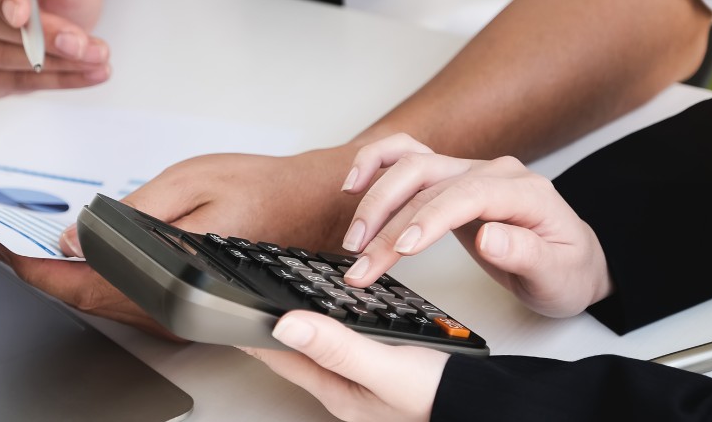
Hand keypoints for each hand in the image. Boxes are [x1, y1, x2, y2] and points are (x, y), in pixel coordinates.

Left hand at [39, 146, 363, 340]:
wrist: (311, 208)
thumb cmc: (260, 189)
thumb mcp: (187, 182)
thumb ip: (129, 213)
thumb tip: (73, 236)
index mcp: (168, 278)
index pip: (77, 280)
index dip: (25, 263)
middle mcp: (170, 308)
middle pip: (79, 298)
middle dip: (30, 269)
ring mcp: (175, 314)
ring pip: (98, 302)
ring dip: (56, 275)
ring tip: (23, 242)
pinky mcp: (181, 308)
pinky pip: (121, 298)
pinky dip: (88, 277)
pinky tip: (74, 254)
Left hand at [241, 311, 447, 421]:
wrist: (483, 404)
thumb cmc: (439, 394)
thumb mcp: (385, 368)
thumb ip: (338, 347)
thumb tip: (287, 324)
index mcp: (339, 391)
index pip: (282, 359)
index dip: (254, 335)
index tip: (228, 314)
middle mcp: (349, 388)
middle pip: (298, 356)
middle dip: (274, 330)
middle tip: (249, 307)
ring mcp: (367, 382)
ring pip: (323, 349)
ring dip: (303, 328)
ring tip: (281, 309)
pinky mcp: (387, 370)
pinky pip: (349, 346)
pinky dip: (336, 327)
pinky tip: (339, 317)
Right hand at [339, 133, 610, 317]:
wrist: (573, 261)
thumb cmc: (567, 270)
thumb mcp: (558, 274)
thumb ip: (527, 254)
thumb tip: (488, 236)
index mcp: (524, 191)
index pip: (466, 195)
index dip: (428, 219)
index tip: (400, 249)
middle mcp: (493, 172)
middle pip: (427, 179)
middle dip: (387, 220)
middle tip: (362, 263)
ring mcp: (468, 170)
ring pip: (410, 166)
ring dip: (374, 200)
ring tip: (352, 241)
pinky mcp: (449, 179)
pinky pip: (405, 156)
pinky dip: (375, 163)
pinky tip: (352, 184)